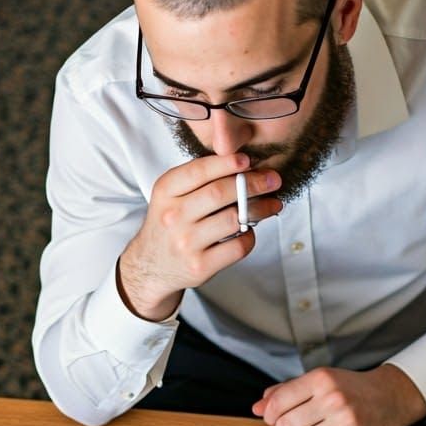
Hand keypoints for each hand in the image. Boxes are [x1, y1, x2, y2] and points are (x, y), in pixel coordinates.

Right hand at [118, 154, 282, 320]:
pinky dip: (250, 236)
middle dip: (253, 183)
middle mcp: (173, 216)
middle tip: (274, 180)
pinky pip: (238, 247)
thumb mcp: (172, 195)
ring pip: (233, 219)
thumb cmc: (171, 224)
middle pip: (220, 193)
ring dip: (260, 209)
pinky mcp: (200, 266)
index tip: (248, 160)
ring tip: (272, 204)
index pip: (199, 171)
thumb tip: (246, 166)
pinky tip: (250, 230)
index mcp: (166, 192)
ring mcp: (186, 243)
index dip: (226, 163)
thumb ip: (200, 179)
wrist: (152, 266)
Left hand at [252, 364, 425, 425]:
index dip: (270, 415)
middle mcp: (333, 399)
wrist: (390, 396)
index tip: (275, 418)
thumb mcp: (318, 380)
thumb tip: (257, 408)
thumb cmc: (348, 388)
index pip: (277, 404)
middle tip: (300, 425)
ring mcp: (347, 421)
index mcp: (321, 379)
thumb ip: (285, 392)